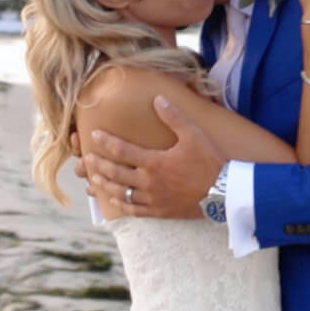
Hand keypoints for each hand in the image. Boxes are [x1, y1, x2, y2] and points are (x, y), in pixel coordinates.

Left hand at [81, 96, 222, 219]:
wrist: (223, 193)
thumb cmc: (209, 162)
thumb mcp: (193, 135)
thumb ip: (173, 117)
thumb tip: (158, 99)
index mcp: (154, 162)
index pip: (122, 151)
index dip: (106, 142)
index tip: (94, 135)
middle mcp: (149, 182)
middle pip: (115, 173)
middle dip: (98, 165)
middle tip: (85, 159)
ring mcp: (153, 199)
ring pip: (120, 193)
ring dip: (104, 186)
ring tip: (93, 179)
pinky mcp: (159, 211)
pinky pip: (134, 210)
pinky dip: (121, 205)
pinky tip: (113, 201)